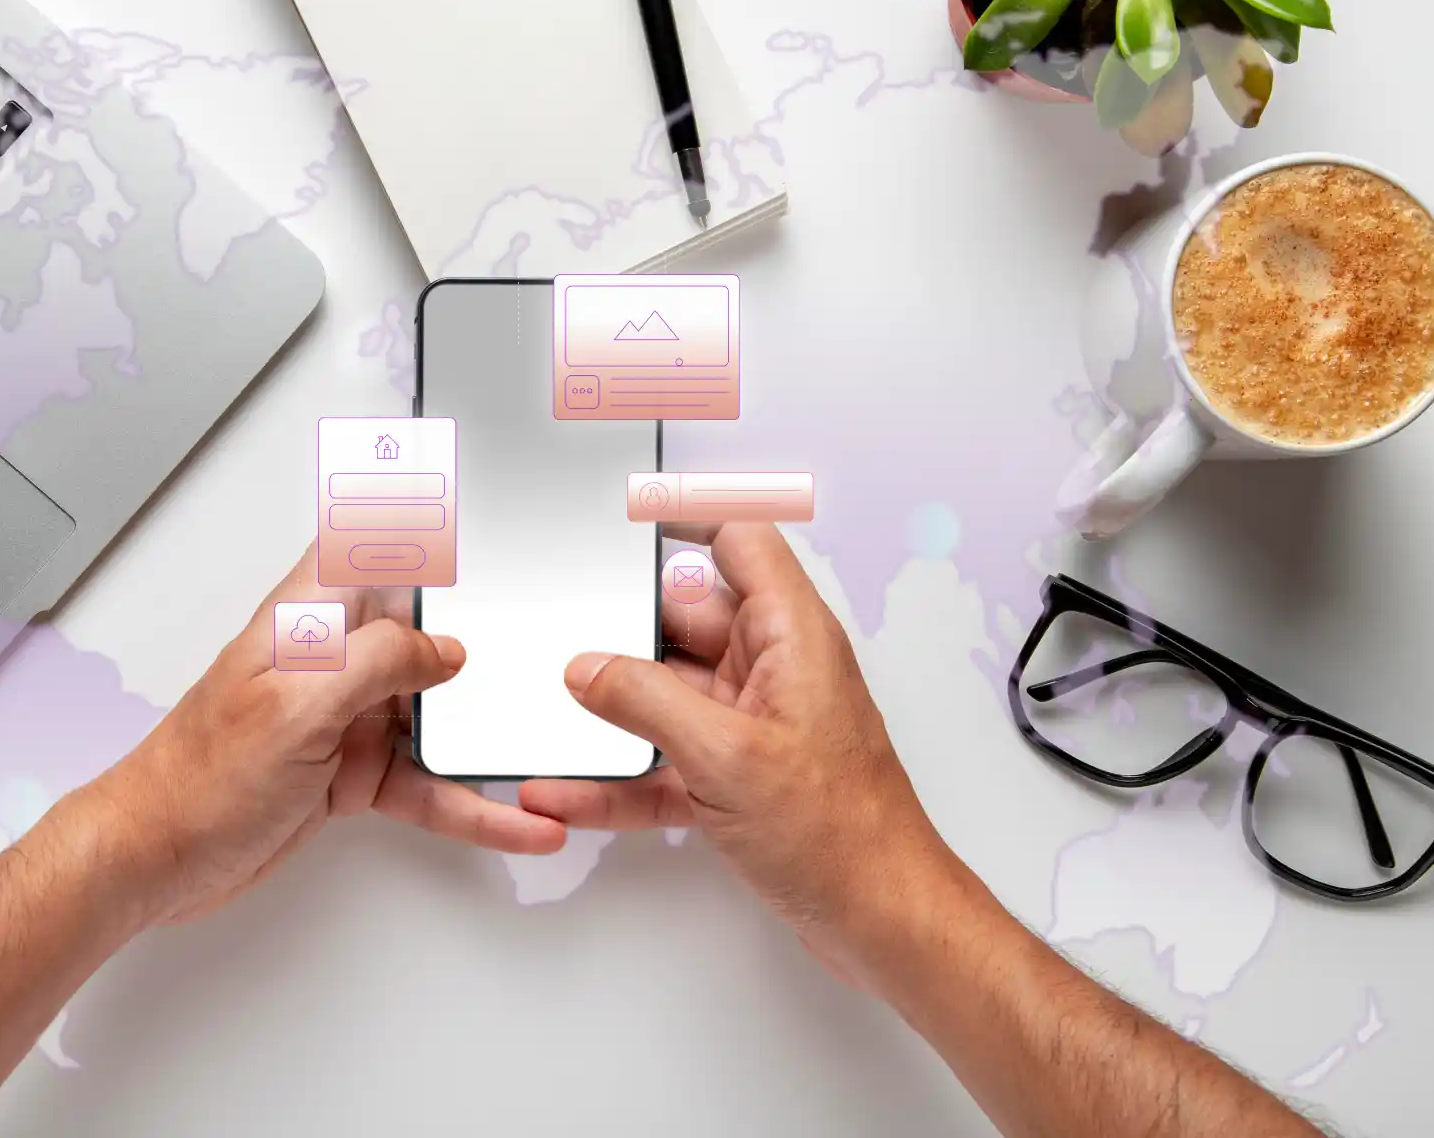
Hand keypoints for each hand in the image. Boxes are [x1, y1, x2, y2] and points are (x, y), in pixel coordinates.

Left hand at [81, 544, 566, 928]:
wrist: (157, 860)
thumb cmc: (197, 777)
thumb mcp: (297, 706)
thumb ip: (378, 663)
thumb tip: (447, 649)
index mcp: (311, 617)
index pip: (367, 536)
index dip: (412, 503)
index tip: (465, 475)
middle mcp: (334, 659)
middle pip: (424, 626)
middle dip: (484, 626)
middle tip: (548, 616)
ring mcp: (347, 717)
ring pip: (438, 712)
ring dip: (488, 733)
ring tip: (547, 747)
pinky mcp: (355, 771)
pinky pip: (429, 782)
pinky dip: (472, 803)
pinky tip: (514, 819)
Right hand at [520, 523, 958, 984]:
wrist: (880, 919)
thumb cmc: (843, 836)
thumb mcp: (726, 756)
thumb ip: (647, 701)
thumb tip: (589, 667)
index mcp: (790, 636)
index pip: (740, 541)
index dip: (686, 517)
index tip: (625, 513)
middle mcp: (773, 670)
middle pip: (683, 619)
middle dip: (621, 630)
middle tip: (562, 633)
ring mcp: (752, 724)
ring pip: (666, 693)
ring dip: (613, 712)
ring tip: (553, 716)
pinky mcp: (737, 776)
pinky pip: (665, 758)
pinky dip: (622, 775)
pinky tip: (573, 790)